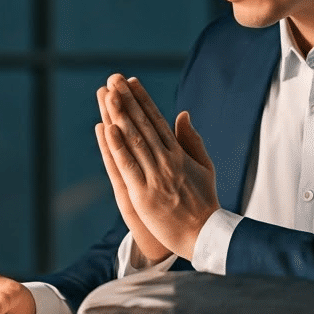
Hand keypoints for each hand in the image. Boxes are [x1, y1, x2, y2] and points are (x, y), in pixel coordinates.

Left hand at [98, 74, 218, 259]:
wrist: (205, 235)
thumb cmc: (204, 201)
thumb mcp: (203, 166)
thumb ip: (191, 140)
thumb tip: (182, 114)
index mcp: (179, 154)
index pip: (158, 120)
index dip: (143, 99)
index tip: (131, 81)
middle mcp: (167, 161)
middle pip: (143, 125)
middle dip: (127, 100)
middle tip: (114, 78)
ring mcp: (155, 177)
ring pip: (134, 141)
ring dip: (120, 116)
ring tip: (108, 94)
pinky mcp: (144, 194)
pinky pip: (128, 167)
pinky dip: (117, 147)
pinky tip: (107, 129)